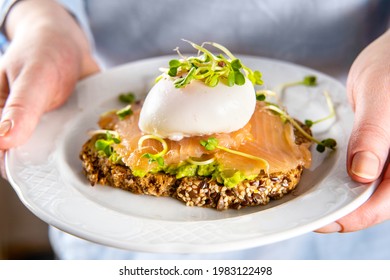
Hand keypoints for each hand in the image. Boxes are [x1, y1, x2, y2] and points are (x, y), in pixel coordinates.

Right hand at [0, 0, 98, 176]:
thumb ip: (21, 106)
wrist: (68, 41)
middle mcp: (22, 128)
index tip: (38, 180)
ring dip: (70, 163)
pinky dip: (87, 150)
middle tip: (71, 178)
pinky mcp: (67, 128)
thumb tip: (4, 140)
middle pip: (30, 159)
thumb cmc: (43, 51)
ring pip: (54, 155)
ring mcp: (46, 130)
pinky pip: (74, 144)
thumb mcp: (32, 76)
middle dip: (48, 169)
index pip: (2, 152)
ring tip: (91, 171)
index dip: (16, 167)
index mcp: (1, 116)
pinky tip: (101, 156)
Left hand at [316, 30, 389, 232]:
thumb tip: (363, 175)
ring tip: (314, 203)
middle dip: (347, 212)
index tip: (325, 221)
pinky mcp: (382, 153)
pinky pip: (366, 175)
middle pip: (381, 201)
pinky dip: (345, 183)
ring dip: (345, 200)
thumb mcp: (381, 94)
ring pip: (373, 191)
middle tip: (312, 216)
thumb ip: (375, 133)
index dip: (358, 215)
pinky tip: (325, 183)